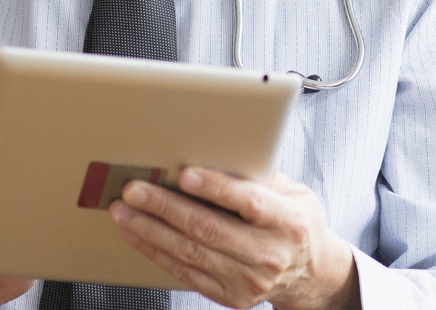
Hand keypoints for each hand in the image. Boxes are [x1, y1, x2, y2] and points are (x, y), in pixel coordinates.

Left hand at [109, 168, 359, 309]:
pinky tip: (138, 234)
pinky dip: (156, 252)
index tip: (183, 173)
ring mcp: (249, 281)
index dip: (215, 187)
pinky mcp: (231, 296)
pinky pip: (186, 273)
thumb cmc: (295, 222)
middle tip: (134, 189)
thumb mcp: (294, 192)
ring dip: (151, 231)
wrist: (311, 273)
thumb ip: (261, 171)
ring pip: (191, 254)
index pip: (249, 202)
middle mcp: (270, 255)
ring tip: (124, 211)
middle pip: (209, 229)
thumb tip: (222, 141)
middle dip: (165, 207)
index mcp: (288, 222)